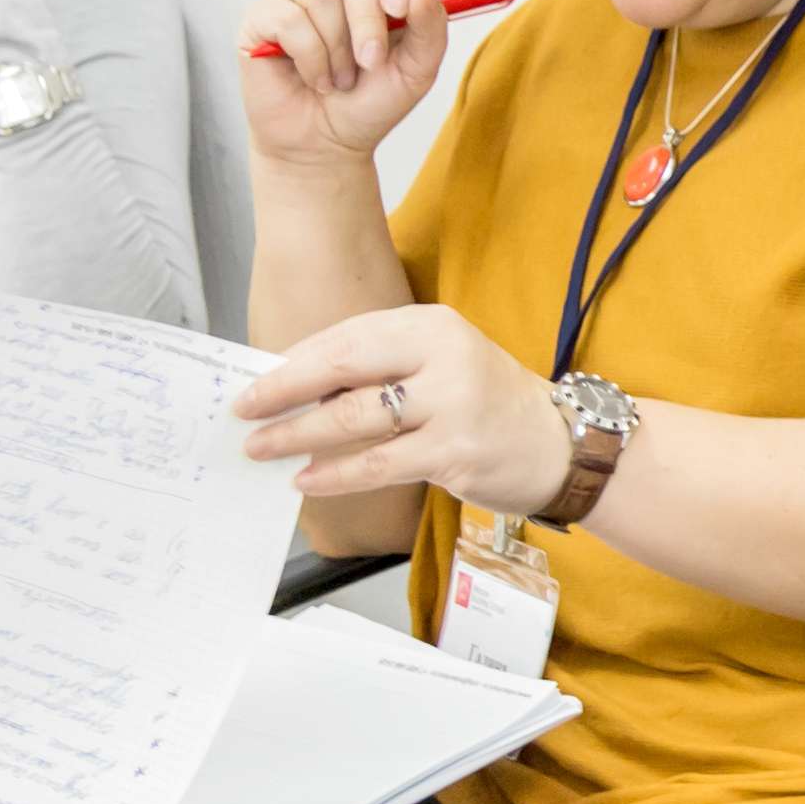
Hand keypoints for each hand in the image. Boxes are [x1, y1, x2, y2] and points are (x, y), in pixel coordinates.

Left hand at [234, 303, 571, 515]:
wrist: (559, 445)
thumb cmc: (488, 404)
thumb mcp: (440, 364)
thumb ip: (380, 368)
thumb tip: (298, 387)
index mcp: (432, 325)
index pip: (347, 336)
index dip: (294, 361)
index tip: (255, 381)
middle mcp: (443, 356)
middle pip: (343, 368)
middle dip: (284, 391)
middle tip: (244, 410)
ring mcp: (452, 405)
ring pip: (354, 419)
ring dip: (299, 435)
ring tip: (262, 447)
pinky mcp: (454, 453)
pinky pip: (377, 464)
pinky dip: (335, 473)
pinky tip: (306, 478)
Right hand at [236, 0, 452, 169]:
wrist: (326, 144)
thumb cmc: (370, 104)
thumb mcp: (415, 73)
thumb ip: (430, 31)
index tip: (399, 8)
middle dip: (368, 22)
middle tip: (370, 63)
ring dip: (337, 49)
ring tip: (339, 80)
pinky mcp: (263, 17)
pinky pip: (289, 18)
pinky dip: (309, 57)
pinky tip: (313, 78)